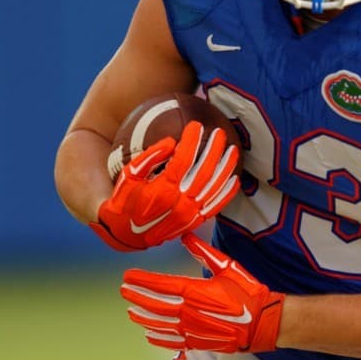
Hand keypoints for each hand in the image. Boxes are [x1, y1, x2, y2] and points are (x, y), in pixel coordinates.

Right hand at [90, 122, 239, 251]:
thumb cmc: (125, 200)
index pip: (184, 159)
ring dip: (226, 166)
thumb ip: (148, 158)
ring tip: (233, 149)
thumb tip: (170, 141)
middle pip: (204, 170)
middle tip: (219, 132)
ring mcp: (190, 214)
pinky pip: (216, 205)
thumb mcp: (128, 176)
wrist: (127, 234)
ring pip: (215, 186)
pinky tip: (234, 178)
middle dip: (214, 148)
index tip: (196, 125)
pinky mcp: (195, 222)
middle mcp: (180, 203)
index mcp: (162, 190)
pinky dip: (227, 192)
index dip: (192, 140)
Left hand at [120, 232, 284, 352]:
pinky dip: (159, 338)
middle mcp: (190, 311)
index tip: (128, 276)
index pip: (161, 285)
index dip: (142, 281)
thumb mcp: (228, 267)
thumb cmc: (248, 292)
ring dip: (144, 317)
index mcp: (196, 291)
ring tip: (131, 312)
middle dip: (137, 297)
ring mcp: (193, 329)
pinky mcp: (200, 342)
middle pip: (155, 305)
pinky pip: (173, 341)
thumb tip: (187, 237)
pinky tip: (149, 334)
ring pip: (160, 324)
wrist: (264, 322)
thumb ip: (204, 252)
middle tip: (124, 291)